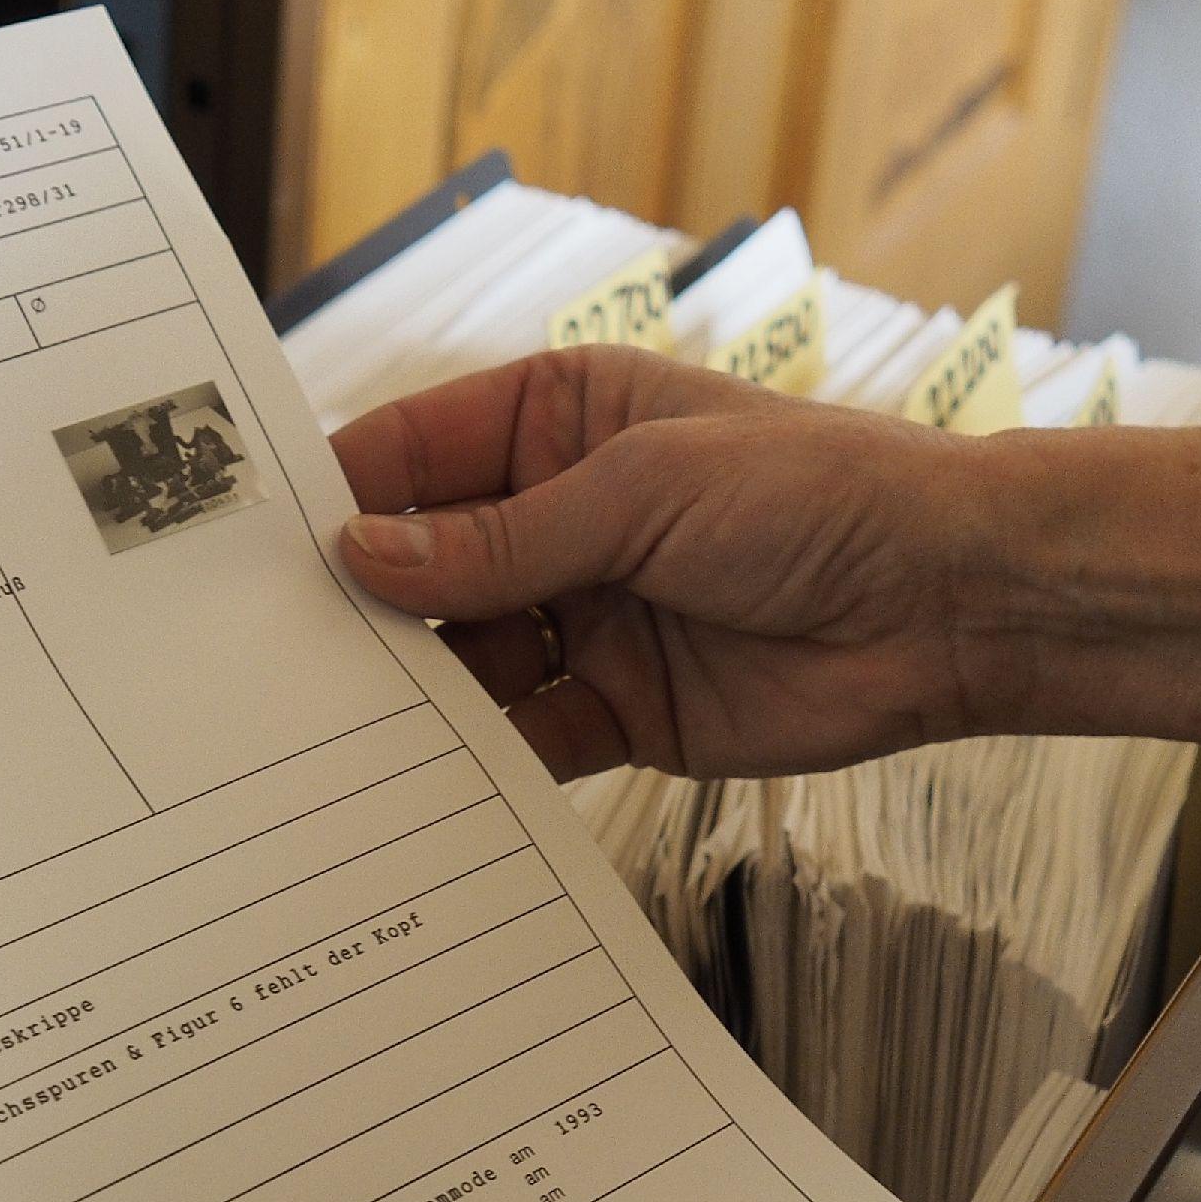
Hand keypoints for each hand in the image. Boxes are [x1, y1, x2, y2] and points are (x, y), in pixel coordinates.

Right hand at [329, 349, 1027, 780]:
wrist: (948, 604)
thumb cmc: (821, 495)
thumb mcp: (646, 493)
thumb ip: (505, 539)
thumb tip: (365, 556)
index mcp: (559, 419)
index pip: (415, 453)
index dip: (339, 496)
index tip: (252, 546)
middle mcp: (558, 516)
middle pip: (424, 565)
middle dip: (361, 607)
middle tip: (268, 656)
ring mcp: (583, 616)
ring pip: (461, 659)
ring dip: (410, 693)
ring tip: (329, 729)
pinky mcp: (617, 710)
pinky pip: (519, 738)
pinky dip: (475, 762)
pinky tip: (422, 782)